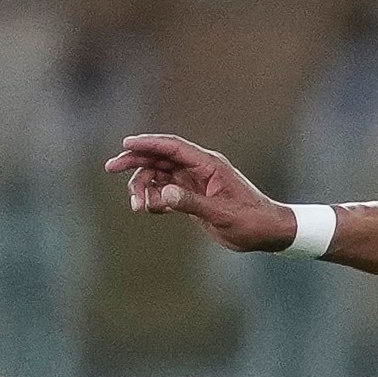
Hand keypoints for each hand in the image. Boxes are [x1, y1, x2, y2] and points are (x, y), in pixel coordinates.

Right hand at [102, 134, 301, 252]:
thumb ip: (191, 204)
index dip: (148, 143)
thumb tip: (163, 194)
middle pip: (160, 158)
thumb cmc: (250, 221)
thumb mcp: (221, 215)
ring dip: (144, 187)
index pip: (172, 147)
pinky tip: (148, 209)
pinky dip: (154, 198)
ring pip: (160, 177)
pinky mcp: (193, 198)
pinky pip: (166, 192)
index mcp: (208, 165)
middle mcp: (200, 170)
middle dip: (135, 162)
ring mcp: (195, 183)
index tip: (125, 144)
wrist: (266, 232)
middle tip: (111, 168)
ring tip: (137, 206)